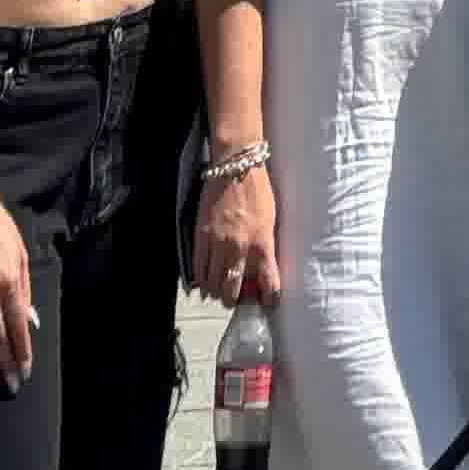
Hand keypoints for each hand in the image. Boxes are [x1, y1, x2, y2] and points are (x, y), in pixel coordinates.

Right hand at [190, 156, 280, 304]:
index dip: (268, 298)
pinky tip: (204, 279)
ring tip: (218, 289)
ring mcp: (218, 244)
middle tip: (233, 298)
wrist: (235, 167)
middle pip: (232, 292)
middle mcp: (240, 248)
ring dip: (215, 291)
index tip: (267, 302)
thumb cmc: (257, 191)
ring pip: (212, 284)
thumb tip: (262, 268)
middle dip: (232, 300)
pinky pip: (198, 268)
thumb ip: (266, 246)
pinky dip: (201, 278)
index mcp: (262, 243)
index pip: (269, 283)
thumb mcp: (270, 221)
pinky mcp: (202, 236)